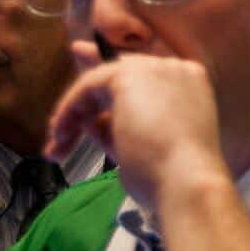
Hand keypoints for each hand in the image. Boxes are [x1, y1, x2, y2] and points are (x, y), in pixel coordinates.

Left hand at [45, 40, 228, 207]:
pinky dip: (70, 108)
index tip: (85, 91)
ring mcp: (155, 68)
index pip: (144, 78)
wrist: (186, 181)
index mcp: (190, 88)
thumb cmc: (172, 176)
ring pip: (101, 80)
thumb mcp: (142, 147)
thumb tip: (91, 119)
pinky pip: (88, 85)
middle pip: (121, 72)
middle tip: (61, 122)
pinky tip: (62, 133)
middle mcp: (176, 70)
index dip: (112, 84)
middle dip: (87, 94)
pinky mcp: (129, 74)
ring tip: (59, 143)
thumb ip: (119, 127)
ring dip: (75, 111)